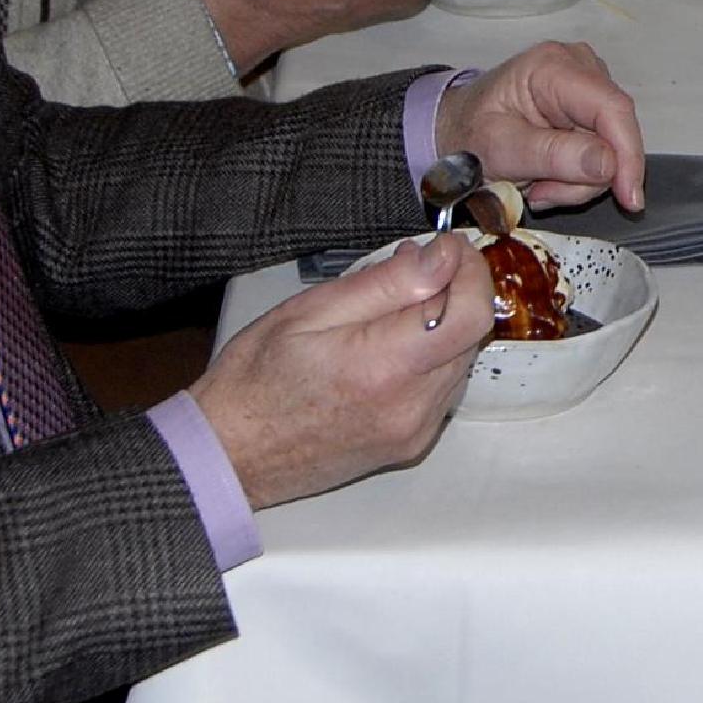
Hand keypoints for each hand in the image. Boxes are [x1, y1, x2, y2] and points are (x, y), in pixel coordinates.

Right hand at [189, 231, 493, 508]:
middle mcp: (411, 406)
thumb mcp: (309, 311)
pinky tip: (390, 348)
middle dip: (455, 293)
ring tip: (391, 310)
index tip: (448, 248)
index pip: (470, 313)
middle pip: (471, 336)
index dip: (471, 271)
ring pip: (460, 362)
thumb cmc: (254, 379)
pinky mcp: (410, 445)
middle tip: (413, 269)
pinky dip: (431, 360)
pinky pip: (443, 390)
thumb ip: (385, 284)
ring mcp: (414, 431)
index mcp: (385, 367)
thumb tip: (441, 258)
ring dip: (443, 327)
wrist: (231, 454)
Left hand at [435, 40, 647, 211]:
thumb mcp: (501, 150)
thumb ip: (553, 155)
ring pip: (611, 146)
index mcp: (552, 67)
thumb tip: (609, 164)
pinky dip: (578, 174)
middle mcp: (579, 67)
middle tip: (542, 194)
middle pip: (614, 131)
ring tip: (538, 185)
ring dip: (578, 180)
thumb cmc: (469, 133)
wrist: (457, 129)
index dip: (627, 154)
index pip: (611, 108)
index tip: (629, 198)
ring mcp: (589, 85)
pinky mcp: (591, 106)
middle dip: (586, 177)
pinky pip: (604, 150)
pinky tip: (548, 175)